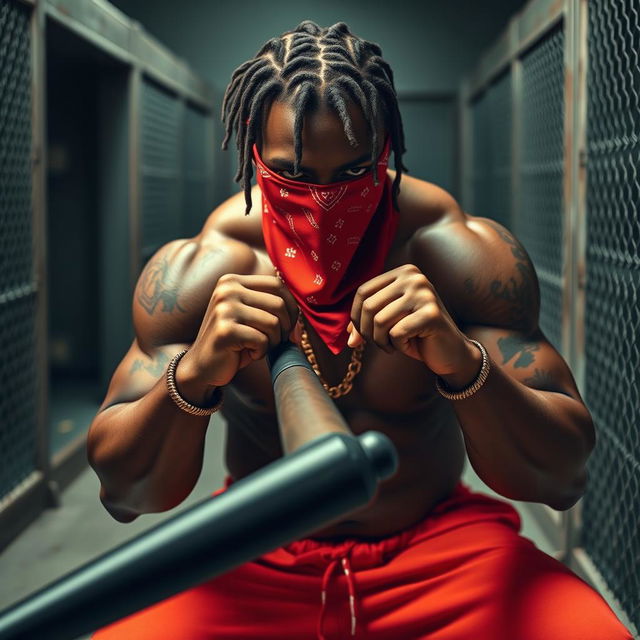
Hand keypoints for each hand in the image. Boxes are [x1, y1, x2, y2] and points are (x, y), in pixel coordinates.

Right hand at [180, 274, 298, 387]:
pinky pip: (262, 340)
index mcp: (233, 281)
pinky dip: (261, 352)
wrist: (203, 367)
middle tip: (273, 341)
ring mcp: (224, 309)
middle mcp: (227, 290)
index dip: (290, 306)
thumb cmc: (234, 342)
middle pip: (279, 303)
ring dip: (272, 341)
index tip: (287, 326)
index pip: (277, 284)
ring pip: (273, 323)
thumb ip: (274, 307)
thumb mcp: (253, 317)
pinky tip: (247, 354)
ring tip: (258, 347)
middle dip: (284, 327)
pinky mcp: (225, 330)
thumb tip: (301, 315)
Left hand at [348, 264, 476, 377]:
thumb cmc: (417, 335)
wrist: (450, 352)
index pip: (363, 291)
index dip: (355, 317)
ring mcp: (424, 294)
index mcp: (403, 273)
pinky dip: (397, 346)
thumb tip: (348, 337)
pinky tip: (410, 345)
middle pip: (369, 306)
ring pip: (380, 321)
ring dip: (381, 341)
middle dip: (367, 332)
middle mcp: (414, 278)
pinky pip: (396, 333)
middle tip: (379, 343)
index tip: (360, 335)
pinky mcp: (431, 314)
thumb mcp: (388, 323)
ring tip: (393, 345)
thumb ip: (366, 322)